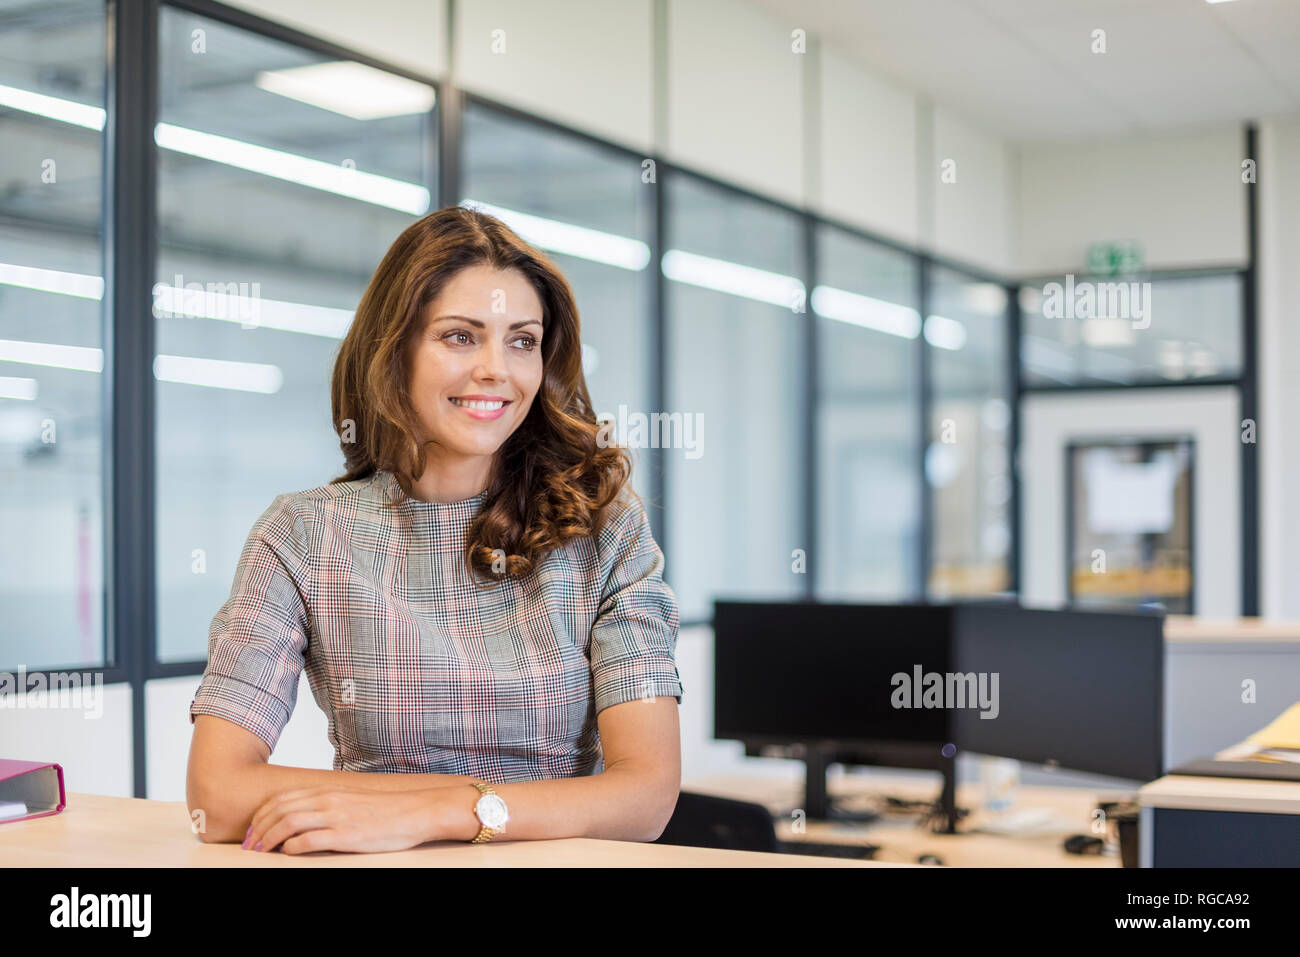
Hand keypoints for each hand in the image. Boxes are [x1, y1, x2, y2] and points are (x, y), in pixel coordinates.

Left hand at [243, 786, 449, 854]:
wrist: (415, 811)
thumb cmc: (386, 811)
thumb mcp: (352, 802)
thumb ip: (328, 807)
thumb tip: (305, 821)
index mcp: (327, 792)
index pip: (282, 800)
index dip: (261, 815)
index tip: (252, 831)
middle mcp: (327, 801)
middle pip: (279, 810)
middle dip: (258, 829)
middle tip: (249, 845)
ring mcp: (336, 817)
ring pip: (288, 823)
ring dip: (268, 839)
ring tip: (260, 852)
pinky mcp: (345, 834)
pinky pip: (308, 840)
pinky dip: (291, 848)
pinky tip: (286, 854)